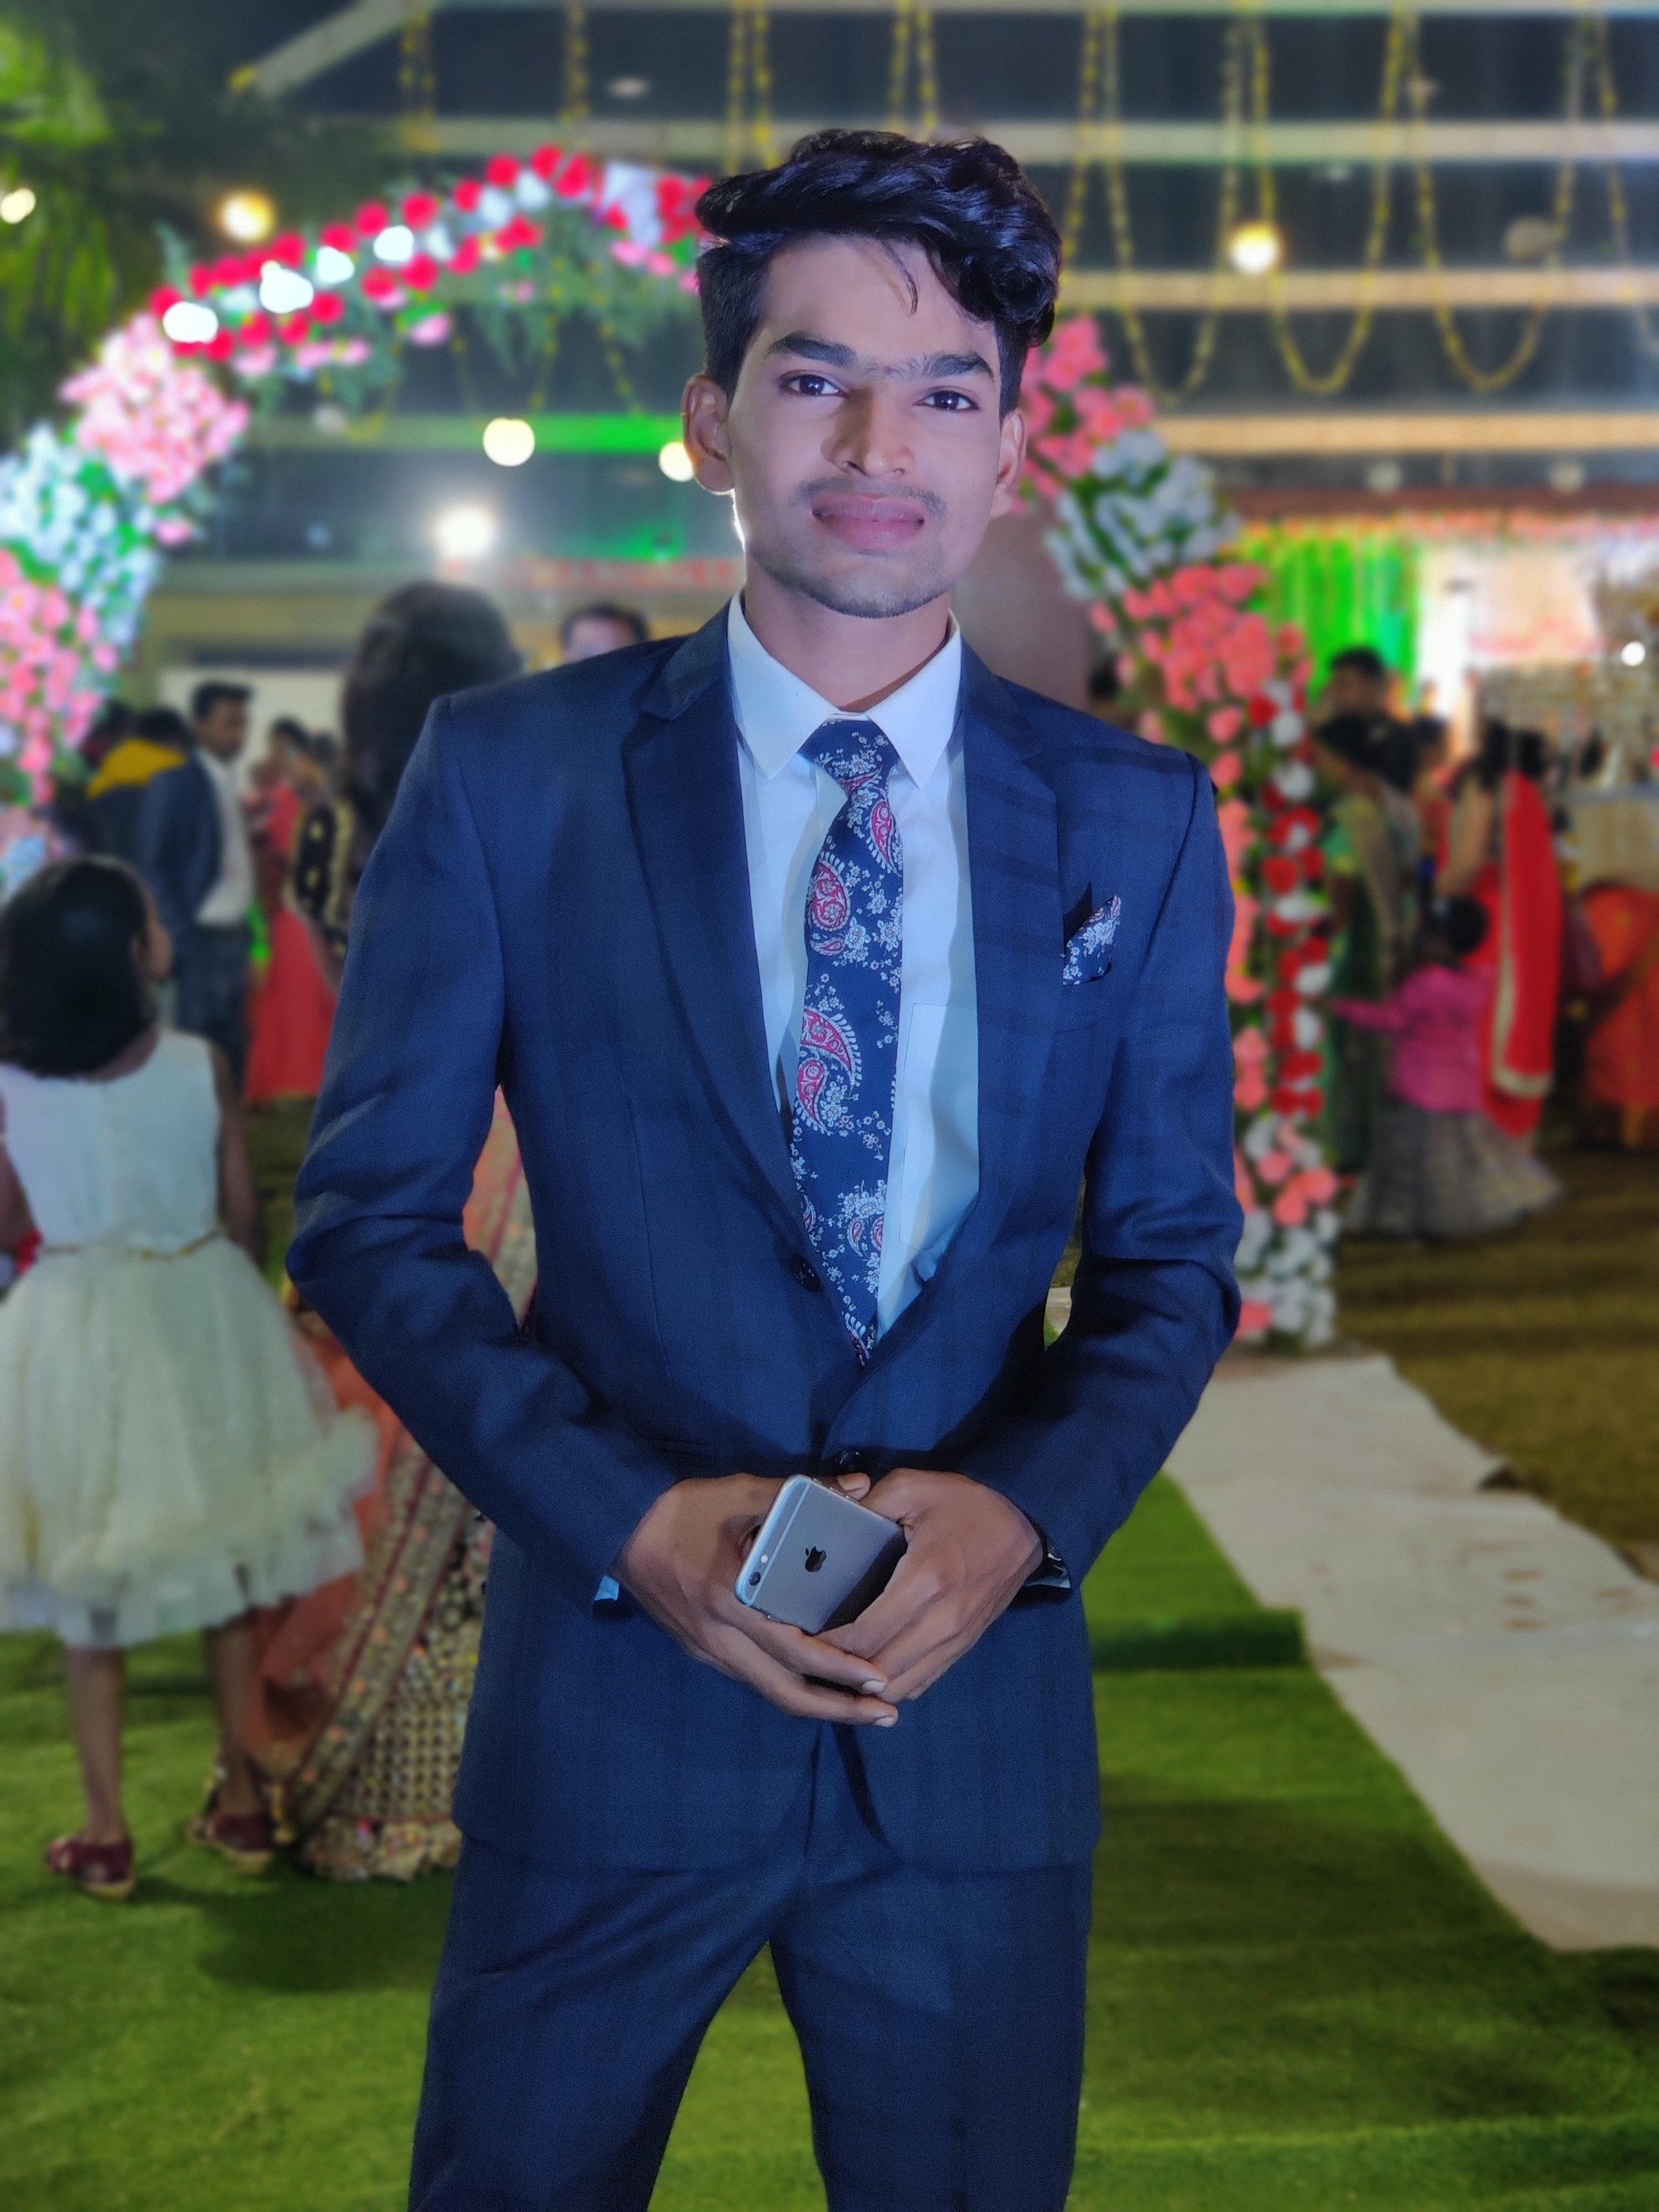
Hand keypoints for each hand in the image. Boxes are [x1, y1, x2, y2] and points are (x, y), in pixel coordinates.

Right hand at [614, 1475, 899, 1726]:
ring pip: (768, 1692)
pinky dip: (789, 1687)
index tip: (879, 1681)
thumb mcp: (738, 1492)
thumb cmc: (679, 1510)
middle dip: (838, 1709)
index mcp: (729, 1603)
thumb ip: (799, 1493)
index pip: (793, 1652)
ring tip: (860, 1706)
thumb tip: (861, 1486)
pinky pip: (752, 1679)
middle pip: (785, 1693)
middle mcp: (719, 1640)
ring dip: (816, 1703)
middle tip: (887, 1714)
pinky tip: (815, 1683)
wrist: (617, 1528)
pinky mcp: (701, 1650)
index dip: (839, 1671)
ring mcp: (707, 1651)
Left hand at [822, 1469, 1042, 1701]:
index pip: (864, 1636)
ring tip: (834, 1670)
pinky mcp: (967, 1644)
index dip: (826, 1647)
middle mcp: (942, 1620)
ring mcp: (958, 1638)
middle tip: (808, 1658)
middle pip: (879, 1672)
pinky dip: (894, 1683)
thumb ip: (866, 1504)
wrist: (1027, 1519)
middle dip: (839, 1673)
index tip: (797, 1639)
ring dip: (866, 1687)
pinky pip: (924, 1680)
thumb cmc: (965, 1501)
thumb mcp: (912, 1486)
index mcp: (924, 1581)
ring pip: (902, 1686)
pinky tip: (871, 1670)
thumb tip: (823, 1518)